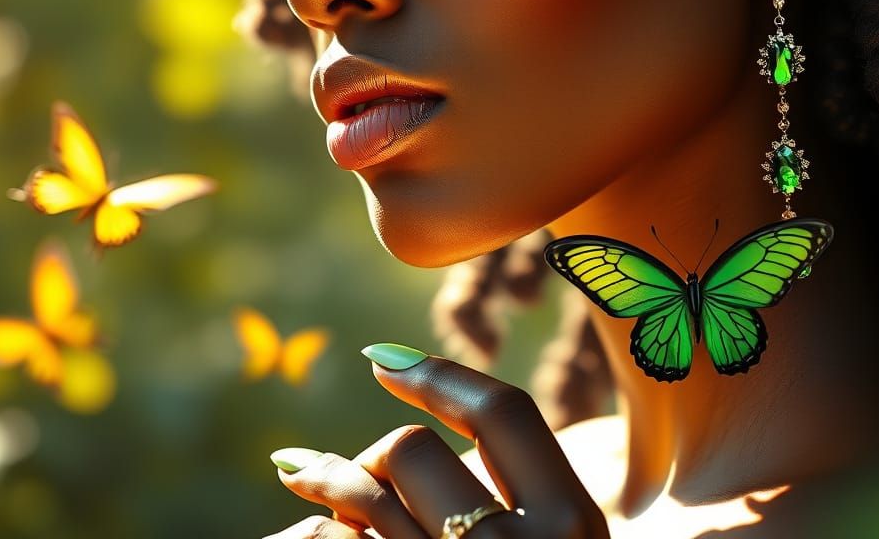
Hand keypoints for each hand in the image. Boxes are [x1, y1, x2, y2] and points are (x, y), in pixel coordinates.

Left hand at [265, 343, 609, 538]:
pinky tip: (303, 507)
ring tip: (304, 475)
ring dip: (335, 478)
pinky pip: (346, 538)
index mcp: (575, 526)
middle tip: (371, 474)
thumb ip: (520, 499)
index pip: (506, 412)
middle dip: (381, 452)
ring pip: (374, 487)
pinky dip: (319, 520)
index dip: (440, 373)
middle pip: (420, 448)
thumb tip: (420, 417)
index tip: (382, 357)